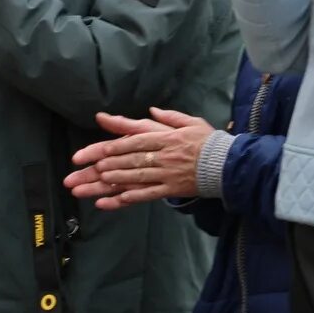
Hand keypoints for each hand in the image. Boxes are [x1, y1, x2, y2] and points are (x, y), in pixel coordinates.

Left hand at [63, 108, 217, 208]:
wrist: (229, 164)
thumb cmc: (208, 141)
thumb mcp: (190, 122)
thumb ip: (169, 117)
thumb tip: (151, 111)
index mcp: (166, 138)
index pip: (135, 142)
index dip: (113, 147)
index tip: (95, 151)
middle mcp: (163, 155)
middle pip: (130, 161)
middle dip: (105, 166)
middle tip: (84, 170)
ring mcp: (167, 174)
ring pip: (135, 178)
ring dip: (112, 181)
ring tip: (92, 184)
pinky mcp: (172, 189)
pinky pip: (148, 194)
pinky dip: (130, 198)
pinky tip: (113, 201)